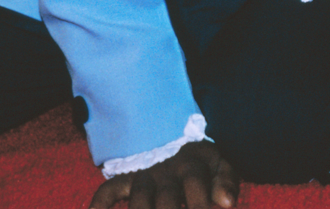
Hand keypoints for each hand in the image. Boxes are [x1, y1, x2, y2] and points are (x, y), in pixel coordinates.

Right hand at [90, 141, 238, 208]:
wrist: (168, 129)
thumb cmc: (198, 159)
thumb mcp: (218, 162)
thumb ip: (227, 180)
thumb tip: (228, 203)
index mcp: (192, 163)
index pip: (196, 182)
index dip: (200, 202)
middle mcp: (167, 169)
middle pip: (167, 198)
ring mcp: (145, 175)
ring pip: (141, 199)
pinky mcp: (126, 179)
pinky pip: (109, 190)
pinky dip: (101, 204)